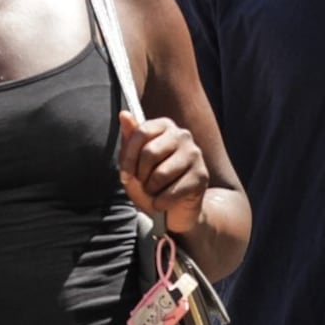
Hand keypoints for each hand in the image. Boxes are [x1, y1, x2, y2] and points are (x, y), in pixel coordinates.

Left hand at [118, 112, 207, 234]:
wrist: (173, 211)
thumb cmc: (150, 183)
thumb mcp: (133, 163)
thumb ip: (129, 140)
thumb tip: (124, 114)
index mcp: (165, 126)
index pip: (141, 132)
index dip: (128, 158)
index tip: (125, 174)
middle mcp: (183, 135)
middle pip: (150, 152)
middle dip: (141, 175)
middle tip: (144, 184)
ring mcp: (195, 154)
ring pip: (161, 174)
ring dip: (152, 190)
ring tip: (156, 192)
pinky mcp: (201, 176)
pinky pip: (172, 191)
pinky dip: (161, 202)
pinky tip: (164, 202)